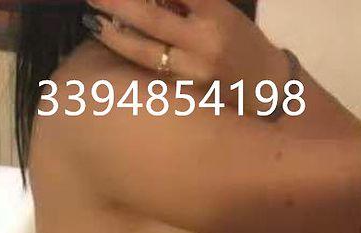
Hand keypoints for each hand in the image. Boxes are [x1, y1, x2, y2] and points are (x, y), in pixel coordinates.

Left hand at [83, 0, 286, 110]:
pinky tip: (117, 51)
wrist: (265, 87)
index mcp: (214, 12)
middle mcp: (203, 42)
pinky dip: (132, 63)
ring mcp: (193, 72)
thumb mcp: (220, 12)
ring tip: (94, 23)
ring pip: (145, 53)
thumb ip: (186, 4)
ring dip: (116, 38)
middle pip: (151, 19)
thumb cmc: (239, 41)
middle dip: (118, 5)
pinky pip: (152, 75)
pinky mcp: (186, 95)